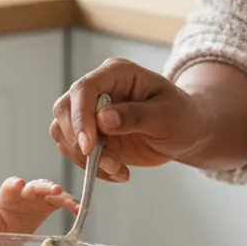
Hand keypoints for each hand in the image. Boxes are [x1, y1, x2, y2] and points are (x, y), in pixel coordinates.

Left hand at [0, 177, 78, 234]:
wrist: (7, 215)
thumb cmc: (0, 216)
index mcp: (8, 193)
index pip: (10, 185)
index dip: (15, 184)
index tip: (19, 184)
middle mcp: (25, 190)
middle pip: (35, 185)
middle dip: (45, 187)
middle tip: (55, 189)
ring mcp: (39, 195)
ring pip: (52, 191)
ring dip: (63, 196)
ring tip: (73, 204)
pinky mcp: (49, 201)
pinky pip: (61, 201)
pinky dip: (70, 204)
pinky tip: (79, 210)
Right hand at [50, 57, 208, 181]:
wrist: (184, 131)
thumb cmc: (181, 116)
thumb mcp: (167, 115)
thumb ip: (136, 116)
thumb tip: (103, 119)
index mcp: (116, 73)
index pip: (84, 89)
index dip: (80, 117)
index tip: (89, 146)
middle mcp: (98, 88)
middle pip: (64, 109)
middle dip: (80, 141)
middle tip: (110, 163)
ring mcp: (90, 111)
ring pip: (63, 132)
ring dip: (85, 158)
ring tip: (119, 170)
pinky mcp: (90, 133)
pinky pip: (74, 150)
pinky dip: (91, 167)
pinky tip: (118, 172)